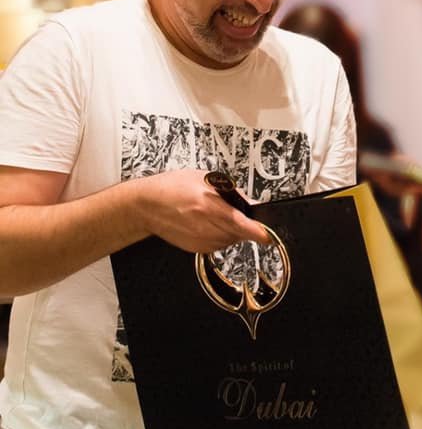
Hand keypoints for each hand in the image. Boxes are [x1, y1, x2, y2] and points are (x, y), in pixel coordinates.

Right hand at [134, 169, 269, 252]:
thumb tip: (250, 202)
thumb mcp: (204, 179)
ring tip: (215, 214)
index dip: (257, 232)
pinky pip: (219, 245)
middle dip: (244, 225)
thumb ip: (230, 191)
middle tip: (235, 211)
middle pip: (238, 233)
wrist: (146, 205)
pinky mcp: (196, 249)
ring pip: (230, 240)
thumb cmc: (172, 187)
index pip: (240, 224)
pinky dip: (221, 236)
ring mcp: (200, 240)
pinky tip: (208, 223)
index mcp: (208, 206)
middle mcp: (204, 226)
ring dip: (232, 230)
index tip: (268, 235)